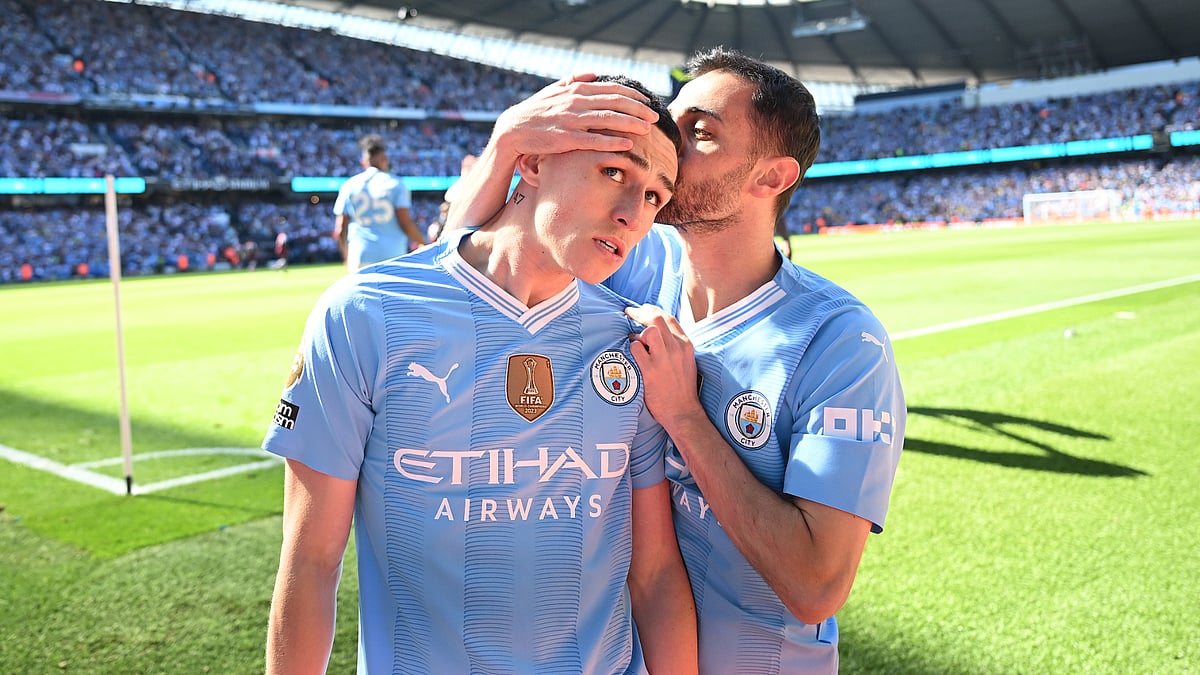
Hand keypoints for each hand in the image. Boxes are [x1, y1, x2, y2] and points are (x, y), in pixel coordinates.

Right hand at [491, 74, 657, 156]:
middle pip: (616, 103)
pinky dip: (612, 141)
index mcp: (577, 89)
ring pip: (608, 119)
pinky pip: (594, 140)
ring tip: (648, 129)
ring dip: (631, 123)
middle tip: (654, 116)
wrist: (512, 131)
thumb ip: (574, 80)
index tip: (648, 102)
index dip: (633, 95)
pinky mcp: (566, 139)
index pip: (612, 89)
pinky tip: (628, 144)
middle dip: (639, 109)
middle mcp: (576, 102)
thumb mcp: (553, 90)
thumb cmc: (535, 112)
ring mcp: (571, 120)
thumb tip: (593, 73)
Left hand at [626, 304, 705, 429]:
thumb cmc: (682, 387)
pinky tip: (631, 353)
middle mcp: (677, 348)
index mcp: (686, 345)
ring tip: (633, 338)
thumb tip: (657, 333)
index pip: (669, 318)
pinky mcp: (651, 371)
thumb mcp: (686, 361)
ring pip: (648, 330)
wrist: (683, 411)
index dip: (652, 309)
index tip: (642, 308)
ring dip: (637, 332)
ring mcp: (664, 359)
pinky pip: (636, 349)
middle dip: (640, 312)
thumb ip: (675, 345)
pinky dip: (631, 347)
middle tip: (629, 312)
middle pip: (657, 318)